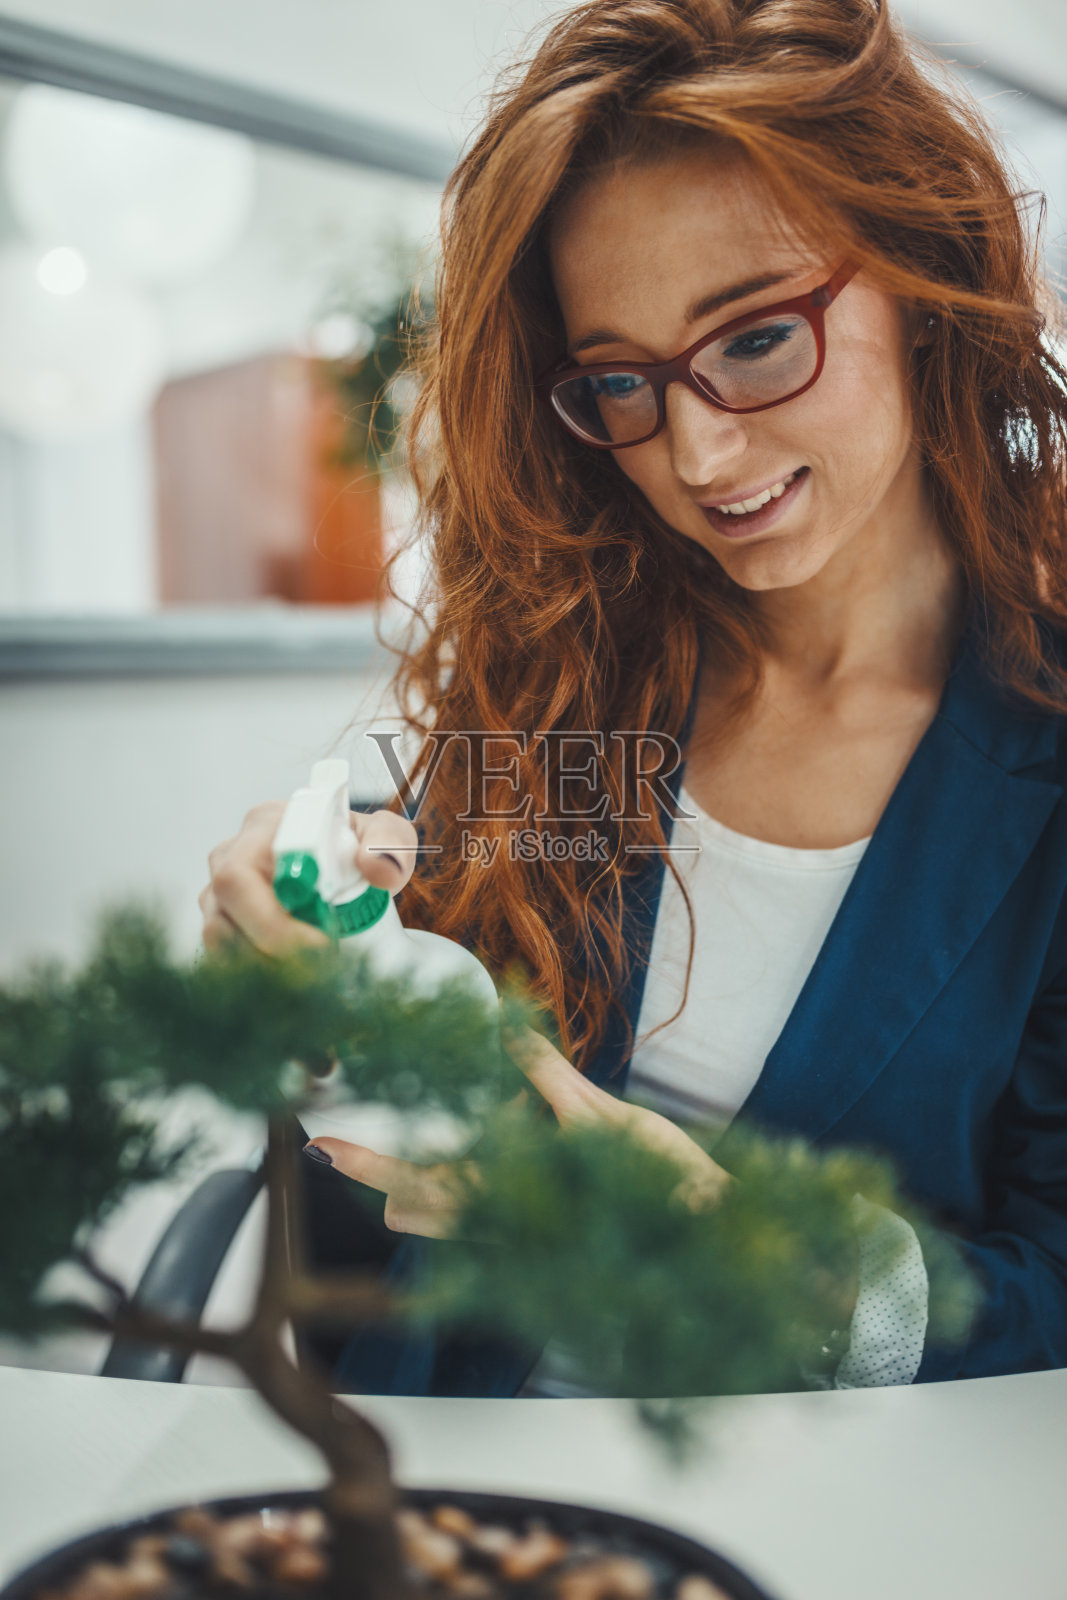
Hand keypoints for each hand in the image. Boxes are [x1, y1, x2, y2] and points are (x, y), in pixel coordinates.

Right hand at [199, 799, 417, 955]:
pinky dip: (257, 973)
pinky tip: (295, 972)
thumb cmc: (360, 847)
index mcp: (265, 827)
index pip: (238, 878)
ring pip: (218, 944)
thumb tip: (376, 868)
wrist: (349, 862)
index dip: (273, 923)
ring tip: (313, 967)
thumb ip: (390, 846)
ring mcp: (219, 892)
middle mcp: (230, 856)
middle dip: (269, 955)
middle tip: (320, 967)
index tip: (322, 944)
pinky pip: (223, 957)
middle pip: (220, 919)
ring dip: (264, 966)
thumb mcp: (388, 837)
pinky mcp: (221, 922)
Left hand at [304, 1023, 732, 1236]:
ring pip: (449, 1225)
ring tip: (389, 1176)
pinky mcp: (548, 1246)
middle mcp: (509, 1227)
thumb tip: (506, 1029)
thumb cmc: (669, 1189)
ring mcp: (527, 1243)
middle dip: (383, 1180)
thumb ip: (548, 1078)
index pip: (420, 1177)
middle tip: (340, 1149)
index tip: (323, 1146)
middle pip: (422, 1209)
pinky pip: (485, 1228)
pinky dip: (457, 1207)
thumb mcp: (606, 1120)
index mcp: (513, 1194)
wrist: (715, 1248)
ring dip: (416, 1197)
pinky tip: (458, 1188)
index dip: (367, 1161)